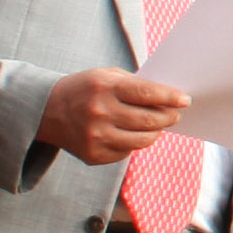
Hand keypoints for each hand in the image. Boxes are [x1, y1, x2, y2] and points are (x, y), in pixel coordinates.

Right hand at [41, 67, 193, 165]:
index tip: (185, 100)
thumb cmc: (86, 89)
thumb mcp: (106, 76)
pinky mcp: (94, 155)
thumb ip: (135, 86)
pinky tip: (131, 133)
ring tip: (157, 125)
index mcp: (105, 88)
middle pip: (149, 121)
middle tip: (175, 115)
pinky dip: (134, 143)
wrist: (46, 110)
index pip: (147, 94)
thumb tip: (169, 99)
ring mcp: (96, 137)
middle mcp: (100, 113)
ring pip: (143, 140)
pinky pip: (127, 151)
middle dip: (168, 117)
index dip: (170, 98)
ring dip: (156, 133)